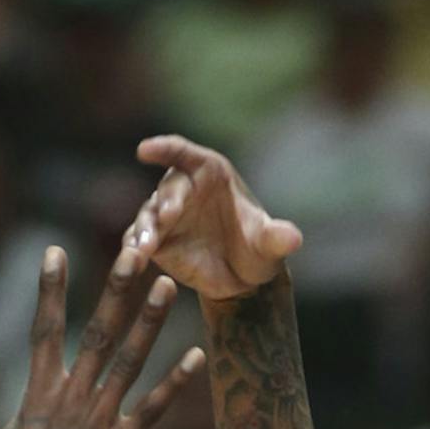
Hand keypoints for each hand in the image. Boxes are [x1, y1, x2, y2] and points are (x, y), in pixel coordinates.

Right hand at [0, 245, 200, 428]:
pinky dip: (175, 384)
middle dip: (115, 289)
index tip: (55, 251)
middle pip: (97, 333)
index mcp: (34, 398)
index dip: (49, 289)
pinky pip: (153, 412)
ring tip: (168, 285)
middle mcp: (68, 403)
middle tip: (136, 249)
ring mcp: (96, 427)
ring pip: (130, 363)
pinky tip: (196, 357)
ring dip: (150, 322)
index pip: (42, 329)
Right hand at [118, 134, 301, 302]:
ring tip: (147, 246)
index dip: (164, 149)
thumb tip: (294, 239)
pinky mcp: (157, 242)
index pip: (183, 153)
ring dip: (145, 228)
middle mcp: (185, 189)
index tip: (145, 149)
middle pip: (169, 187)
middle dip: (167, 201)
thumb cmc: (257, 249)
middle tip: (167, 217)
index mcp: (210, 173)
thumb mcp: (270, 245)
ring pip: (149, 215)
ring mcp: (166, 215)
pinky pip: (140, 240)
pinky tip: (136, 258)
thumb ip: (277, 238)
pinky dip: (135, 247)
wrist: (243, 279)